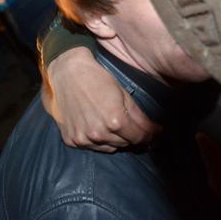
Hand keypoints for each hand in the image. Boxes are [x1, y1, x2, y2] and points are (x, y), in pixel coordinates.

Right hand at [42, 47, 160, 150]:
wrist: (66, 74)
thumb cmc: (97, 79)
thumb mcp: (123, 94)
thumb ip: (139, 116)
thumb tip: (154, 131)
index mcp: (115, 121)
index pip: (139, 137)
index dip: (149, 135)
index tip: (154, 132)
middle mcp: (99, 134)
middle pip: (125, 143)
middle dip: (131, 135)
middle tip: (131, 124)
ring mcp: (83, 139)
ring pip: (110, 147)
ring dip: (115, 139)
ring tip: (111, 123)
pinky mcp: (71, 141)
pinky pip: (92, 147)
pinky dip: (98, 140)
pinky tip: (96, 125)